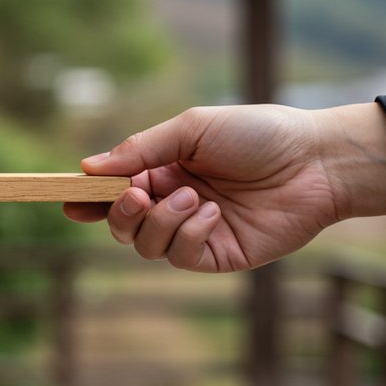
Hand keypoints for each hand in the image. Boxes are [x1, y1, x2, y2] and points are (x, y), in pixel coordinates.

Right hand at [64, 103, 385, 271]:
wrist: (316, 162)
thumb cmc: (258, 134)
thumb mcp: (192, 129)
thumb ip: (141, 149)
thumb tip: (90, 167)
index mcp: (164, 170)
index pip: (114, 190)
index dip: (88, 198)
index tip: (70, 201)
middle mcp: (174, 202)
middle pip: (121, 224)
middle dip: (120, 213)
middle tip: (137, 196)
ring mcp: (194, 231)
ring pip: (146, 245)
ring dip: (160, 222)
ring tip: (195, 198)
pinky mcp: (217, 255)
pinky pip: (180, 256)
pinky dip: (188, 234)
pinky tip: (213, 215)